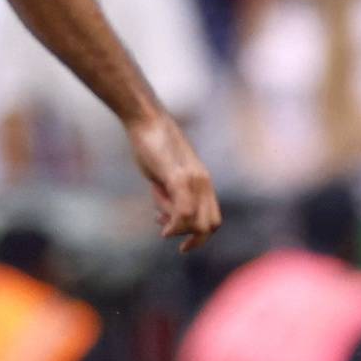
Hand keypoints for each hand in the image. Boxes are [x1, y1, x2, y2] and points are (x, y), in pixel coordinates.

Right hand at [126, 111, 221, 251]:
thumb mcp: (163, 176)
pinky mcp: (178, 177)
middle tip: (167, 232)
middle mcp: (203, 183)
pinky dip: (176, 226)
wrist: (147, 121)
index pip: (213, 219)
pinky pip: (185, 210)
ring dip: (179, 230)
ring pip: (198, 222)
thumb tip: (166, 217)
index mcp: (203, 183)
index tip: (177, 237)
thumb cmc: (152, 147)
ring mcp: (192, 180)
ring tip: (158, 216)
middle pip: (210, 225)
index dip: (199, 235)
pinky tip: (164, 228)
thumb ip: (169, 195)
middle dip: (192, 238)